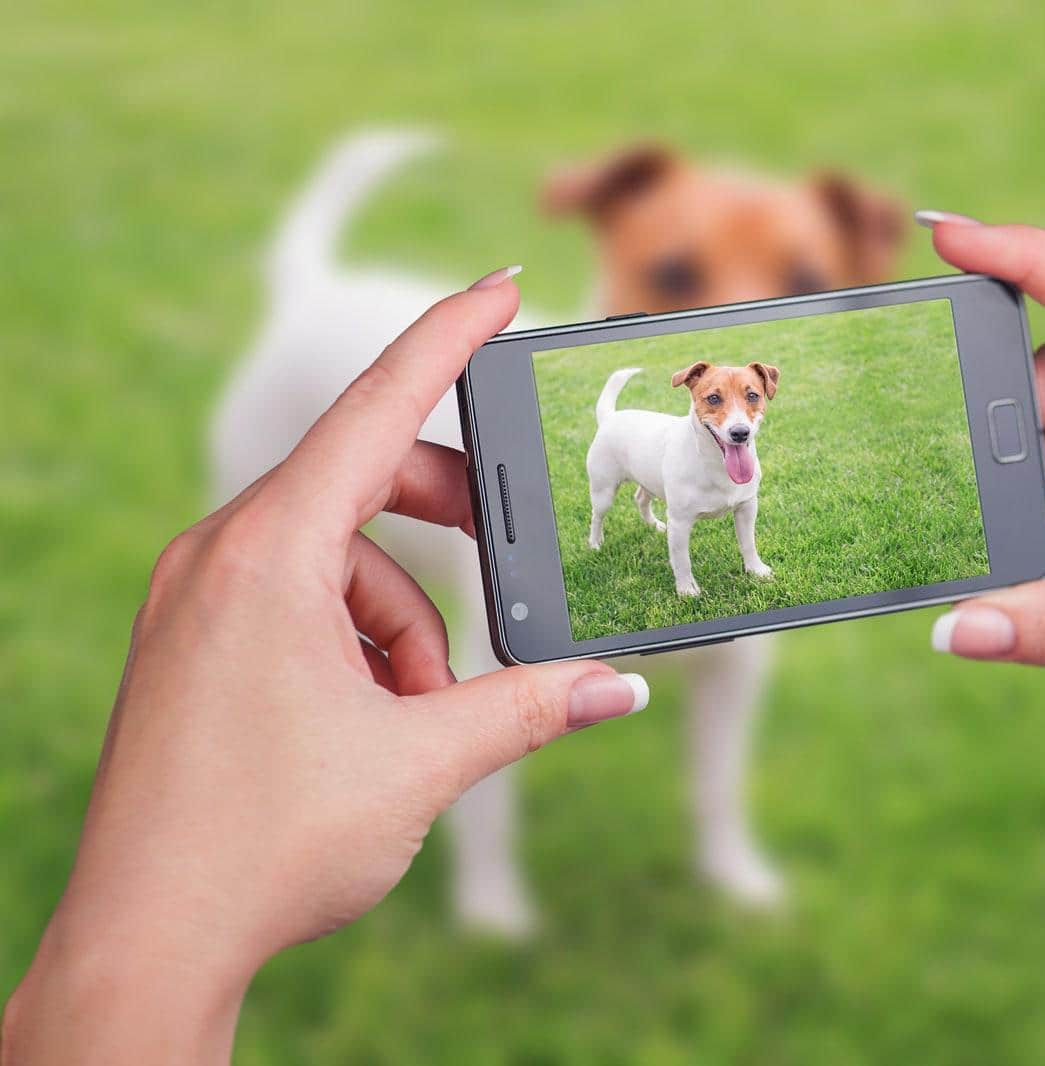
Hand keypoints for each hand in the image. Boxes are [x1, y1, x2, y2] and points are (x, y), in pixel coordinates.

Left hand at [3, 268, 648, 1063]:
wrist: (144, 942)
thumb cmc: (267, 845)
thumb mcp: (423, 761)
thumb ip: (529, 707)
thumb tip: (618, 687)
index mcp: (268, 554)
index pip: (375, 409)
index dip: (447, 338)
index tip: (503, 283)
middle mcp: (220, 555)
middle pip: (364, 485)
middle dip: (450, 528)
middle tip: (513, 564)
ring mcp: (198, 597)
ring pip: (340, 561)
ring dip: (406, 623)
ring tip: (420, 718)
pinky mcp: (195, 641)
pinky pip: (299, 601)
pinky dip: (359, 645)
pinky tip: (373, 725)